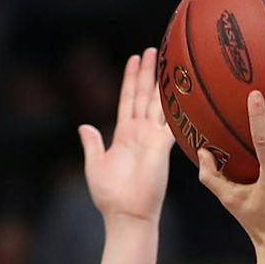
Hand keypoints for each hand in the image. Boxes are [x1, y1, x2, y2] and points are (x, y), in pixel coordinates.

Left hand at [82, 48, 173, 223]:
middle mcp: (140, 133)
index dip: (130, 79)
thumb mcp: (95, 165)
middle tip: (153, 50)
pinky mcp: (162, 146)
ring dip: (161, 81)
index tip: (134, 59)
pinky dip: (174, 105)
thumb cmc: (111, 195)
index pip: (128, 100)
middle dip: (148, 72)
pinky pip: (170, 121)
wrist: (126, 214)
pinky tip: (180, 89)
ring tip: (166, 59)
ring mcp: (153, 138)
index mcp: (124, 134)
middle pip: (144, 95)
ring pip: (158, 102)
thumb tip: (84, 127)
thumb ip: (92, 144)